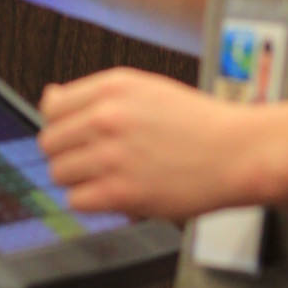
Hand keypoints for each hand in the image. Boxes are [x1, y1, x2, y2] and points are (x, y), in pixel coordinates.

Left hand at [39, 69, 259, 221]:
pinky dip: (91, 201)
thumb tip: (50, 97)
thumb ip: (97, 95)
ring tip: (108, 176)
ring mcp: (111, 156)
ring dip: (78, 178)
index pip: (52, 106)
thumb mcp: (146, 89)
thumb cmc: (198, 123)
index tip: (74, 135)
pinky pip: (76, 200)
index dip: (61, 124)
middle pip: (49, 142)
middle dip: (67, 153)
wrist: (237, 152)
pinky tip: (114, 192)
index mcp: (112, 87)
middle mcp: (106, 118)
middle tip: (94, 159)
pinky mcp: (120, 192)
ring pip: (58, 172)